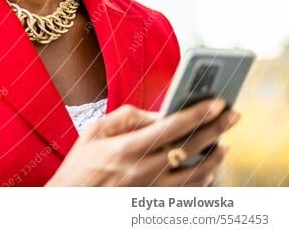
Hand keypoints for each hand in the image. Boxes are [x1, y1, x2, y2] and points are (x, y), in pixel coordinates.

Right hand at [46, 98, 240, 185]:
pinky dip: (201, 180)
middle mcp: (143, 170)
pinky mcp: (153, 202)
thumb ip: (126, 117)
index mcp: (127, 148)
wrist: (70, 201)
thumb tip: (157, 114)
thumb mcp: (94, 131)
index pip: (173, 127)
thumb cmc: (81, 164)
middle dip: (215, 128)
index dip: (198, 113)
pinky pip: (186, 192)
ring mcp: (150, 190)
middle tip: (233, 115)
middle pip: (190, 147)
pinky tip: (208, 169)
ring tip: (223, 144)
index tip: (217, 102)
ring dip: (214, 157)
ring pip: (194, 174)